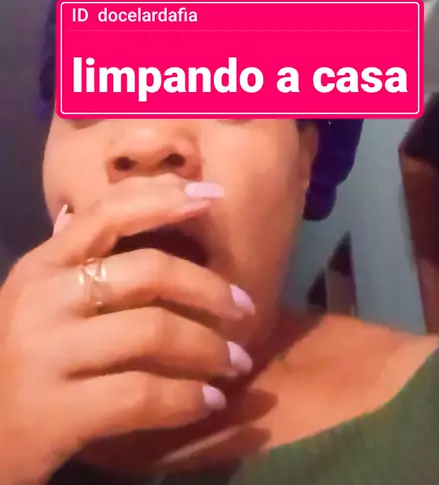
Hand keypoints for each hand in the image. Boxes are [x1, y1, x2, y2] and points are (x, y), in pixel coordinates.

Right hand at [0, 185, 253, 483]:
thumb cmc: (11, 361)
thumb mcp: (30, 300)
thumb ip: (66, 259)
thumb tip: (95, 208)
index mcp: (41, 266)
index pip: (108, 212)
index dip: (166, 198)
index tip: (214, 197)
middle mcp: (42, 299)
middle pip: (147, 271)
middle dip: (209, 288)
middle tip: (245, 308)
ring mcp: (46, 354)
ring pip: (153, 332)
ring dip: (209, 348)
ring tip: (237, 363)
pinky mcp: (55, 411)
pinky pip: (141, 395)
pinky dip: (186, 398)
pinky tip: (208, 401)